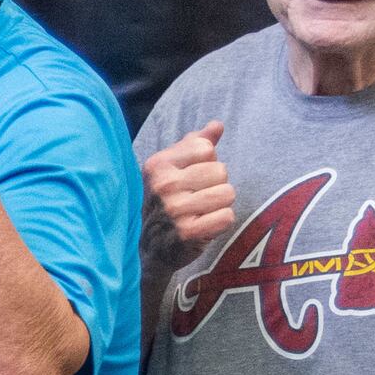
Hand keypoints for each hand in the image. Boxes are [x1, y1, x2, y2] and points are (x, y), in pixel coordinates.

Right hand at [141, 121, 237, 269]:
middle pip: (221, 171)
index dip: (205, 164)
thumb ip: (195, 144)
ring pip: (227, 193)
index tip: (189, 179)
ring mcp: (174, 210)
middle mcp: (163, 185)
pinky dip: (220, 223)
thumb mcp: (171, 169)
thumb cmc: (164, 202)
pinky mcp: (187, 233)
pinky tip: (203, 227)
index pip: (206, 149)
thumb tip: (217, 125)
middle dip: (215, 185)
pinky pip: (227, 217)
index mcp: (158, 165)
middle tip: (195, 199)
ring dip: (219, 205)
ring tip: (200, 212)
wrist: (146, 248)